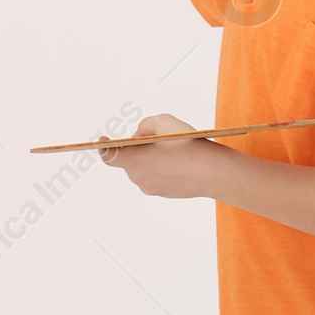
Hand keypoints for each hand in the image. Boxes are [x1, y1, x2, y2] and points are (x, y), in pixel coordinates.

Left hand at [97, 114, 225, 199]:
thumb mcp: (163, 121)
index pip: (108, 154)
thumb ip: (145, 125)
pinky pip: (155, 178)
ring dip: (149, 159)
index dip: (103, 146)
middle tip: (153, 138)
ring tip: (169, 149)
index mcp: (132, 159)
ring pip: (143, 169)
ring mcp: (150, 187)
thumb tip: (139, 136)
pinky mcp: (163, 193)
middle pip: (129, 160)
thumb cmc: (187, 145)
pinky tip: (177, 162)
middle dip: (136, 149)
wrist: (212, 172)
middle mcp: (137, 176)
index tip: (102, 140)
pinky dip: (160, 169)